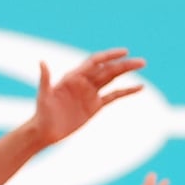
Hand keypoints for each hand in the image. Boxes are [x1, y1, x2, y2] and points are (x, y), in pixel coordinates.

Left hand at [28, 49, 144, 147]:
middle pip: (108, 69)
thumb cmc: (42, 113)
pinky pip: (114, 96)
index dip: (110, 56)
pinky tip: (139, 87)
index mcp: (74, 76)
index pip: (95, 61)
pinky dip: (126, 91)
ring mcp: (91, 93)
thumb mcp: (44, 96)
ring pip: (112, 78)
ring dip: (126, 71)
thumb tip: (42, 62)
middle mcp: (84, 82)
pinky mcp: (95, 106)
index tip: (125, 52)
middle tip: (142, 62)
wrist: (45, 131)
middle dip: (124, 65)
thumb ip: (45, 79)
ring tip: (142, 65)